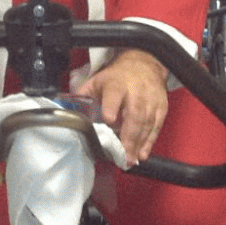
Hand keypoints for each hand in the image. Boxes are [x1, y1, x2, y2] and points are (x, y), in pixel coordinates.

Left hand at [78, 49, 169, 165]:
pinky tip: (143, 154)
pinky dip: (150, 142)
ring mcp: (150, 101)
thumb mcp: (97, 80)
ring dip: (139, 144)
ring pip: (146, 124)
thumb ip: (82, 95)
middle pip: (133, 116)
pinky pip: (156, 127)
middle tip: (123, 156)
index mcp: (117, 85)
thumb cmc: (118, 76)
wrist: (145, 64)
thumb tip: (64, 109)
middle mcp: (136, 93)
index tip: (109, 121)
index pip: (114, 97)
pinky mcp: (160, 108)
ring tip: (131, 160)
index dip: (111, 109)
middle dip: (128, 137)